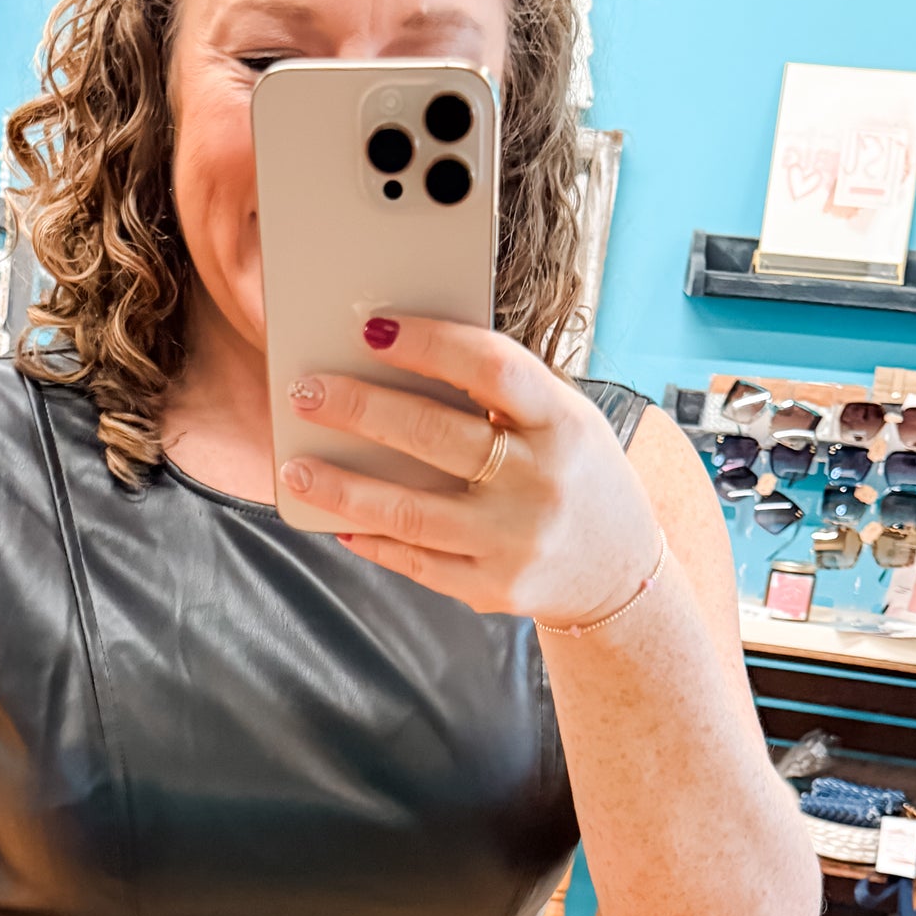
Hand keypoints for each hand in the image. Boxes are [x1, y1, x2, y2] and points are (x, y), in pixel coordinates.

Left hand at [276, 314, 661, 627]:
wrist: (620, 575)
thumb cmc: (577, 476)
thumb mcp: (564, 421)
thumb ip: (501, 395)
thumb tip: (397, 360)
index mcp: (564, 424)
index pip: (491, 367)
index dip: (429, 343)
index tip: (372, 327)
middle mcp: (542, 483)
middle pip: (435, 437)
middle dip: (360, 409)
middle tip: (305, 391)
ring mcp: (516, 542)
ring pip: (410, 512)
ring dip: (342, 487)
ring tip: (295, 467)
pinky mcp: (493, 588)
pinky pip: (415, 560)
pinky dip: (370, 538)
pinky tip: (334, 518)